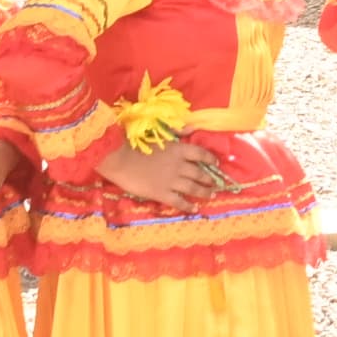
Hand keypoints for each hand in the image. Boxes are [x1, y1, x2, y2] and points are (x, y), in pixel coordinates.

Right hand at [96, 135, 223, 211]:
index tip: (216, 163)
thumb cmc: (136, 145)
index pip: (201, 154)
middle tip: (215, 184)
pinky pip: (179, 201)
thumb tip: (192, 128)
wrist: (120, 160)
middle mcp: (180, 166)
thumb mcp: (159, 134)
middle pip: (200, 173)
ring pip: (193, 188)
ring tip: (210, 196)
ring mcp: (172, 181)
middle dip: (209, 179)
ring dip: (204, 192)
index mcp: (179, 150)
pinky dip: (188, 205)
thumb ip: (177, 132)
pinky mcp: (162, 194)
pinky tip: (194, 208)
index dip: (210, 158)